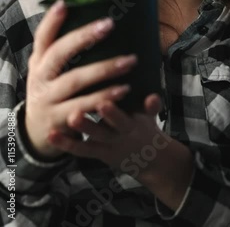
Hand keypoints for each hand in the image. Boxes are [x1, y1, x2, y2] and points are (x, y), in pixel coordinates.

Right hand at [25, 0, 136, 158]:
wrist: (37, 131)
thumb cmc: (53, 89)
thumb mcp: (50, 69)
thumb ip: (64, 49)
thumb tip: (94, 18)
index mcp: (39, 60)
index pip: (42, 36)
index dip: (51, 21)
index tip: (64, 3)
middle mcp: (39, 77)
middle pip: (59, 53)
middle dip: (84, 37)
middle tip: (109, 24)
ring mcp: (46, 99)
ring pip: (74, 81)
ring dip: (103, 69)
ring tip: (130, 61)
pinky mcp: (57, 119)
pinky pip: (83, 106)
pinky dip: (104, 97)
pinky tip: (123, 90)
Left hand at [47, 92, 163, 167]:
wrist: (148, 162)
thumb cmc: (145, 128)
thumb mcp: (151, 118)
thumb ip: (152, 107)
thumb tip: (153, 96)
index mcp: (137, 121)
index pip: (138, 112)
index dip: (132, 105)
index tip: (126, 91)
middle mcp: (123, 133)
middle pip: (118, 124)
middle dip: (110, 114)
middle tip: (101, 103)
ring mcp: (109, 144)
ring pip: (97, 136)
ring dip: (85, 126)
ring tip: (73, 116)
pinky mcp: (97, 152)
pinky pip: (81, 149)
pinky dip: (66, 143)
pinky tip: (51, 134)